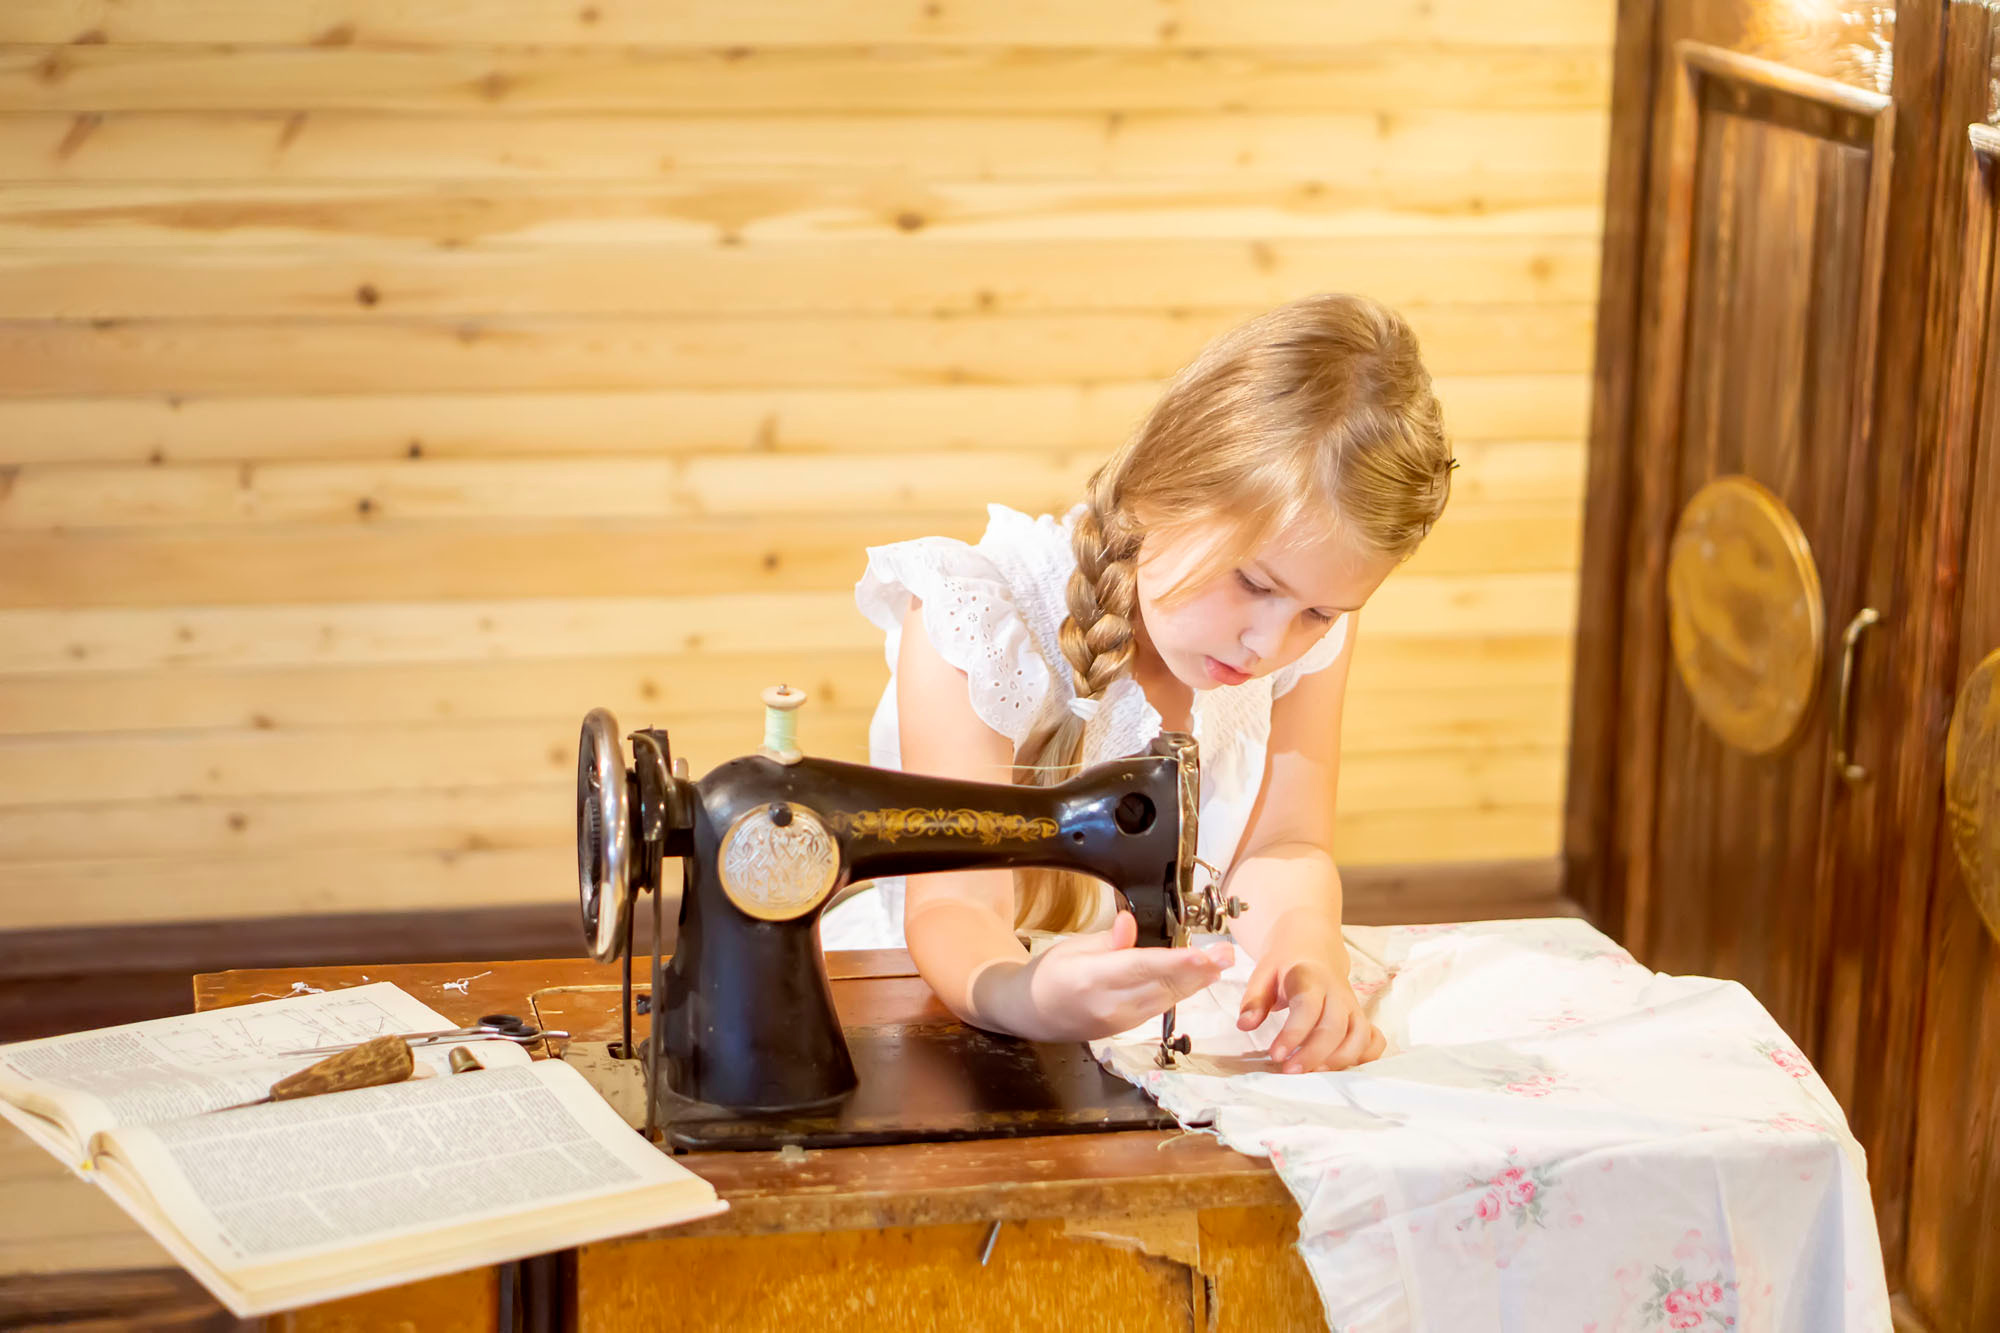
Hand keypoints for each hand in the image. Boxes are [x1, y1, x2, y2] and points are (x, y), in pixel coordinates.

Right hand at [999, 911, 1232, 1041]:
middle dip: (1199, 972)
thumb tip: (1131, 924)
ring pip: (1167, 999)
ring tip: (1221, 963)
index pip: (1142, 968)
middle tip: (1228, 954)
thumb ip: (1108, 940)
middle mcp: (1110, 1005)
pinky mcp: (1128, 1029)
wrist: (1032, 1015)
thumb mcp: (1071, 948)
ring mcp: (1121, 1022)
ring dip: (1196, 981)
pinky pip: (1160, 1007)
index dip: (1178, 963)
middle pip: (1162, 987)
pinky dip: (1181, 991)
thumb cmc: (1050, 975)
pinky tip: (1198, 978)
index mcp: (1091, 979)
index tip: (1206, 955)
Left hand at [1238, 947, 1384, 1073]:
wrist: (1313, 947)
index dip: (1293, 1034)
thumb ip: (1254, 999)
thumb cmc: (1285, 965)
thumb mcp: (1263, 973)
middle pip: (1335, 1027)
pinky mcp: (1361, 1017)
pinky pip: (1373, 1040)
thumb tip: (1245, 1025)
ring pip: (1359, 1036)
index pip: (1308, 1008)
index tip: (1275, 1055)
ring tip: (1313, 1073)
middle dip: (1313, 1054)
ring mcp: (1353, 1006)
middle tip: (1289, 1071)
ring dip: (1339, 1060)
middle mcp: (1337, 992)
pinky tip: (1340, 1067)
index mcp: (1311, 977)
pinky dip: (1364, 1057)